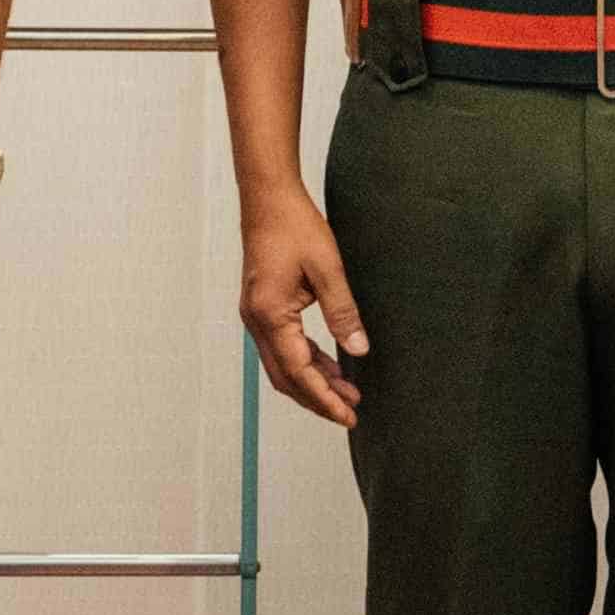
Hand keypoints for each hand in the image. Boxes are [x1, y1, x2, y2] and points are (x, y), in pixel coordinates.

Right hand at [237, 187, 365, 429]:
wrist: (268, 198)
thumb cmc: (294, 226)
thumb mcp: (328, 269)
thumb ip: (343, 312)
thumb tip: (358, 351)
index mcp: (270, 314)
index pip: (299, 371)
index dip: (324, 398)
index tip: (349, 415)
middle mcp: (256, 321)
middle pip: (286, 377)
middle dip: (318, 398)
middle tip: (351, 413)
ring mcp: (256, 316)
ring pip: (283, 365)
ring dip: (313, 381)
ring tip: (347, 392)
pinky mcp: (262, 308)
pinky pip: (282, 347)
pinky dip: (306, 361)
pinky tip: (329, 364)